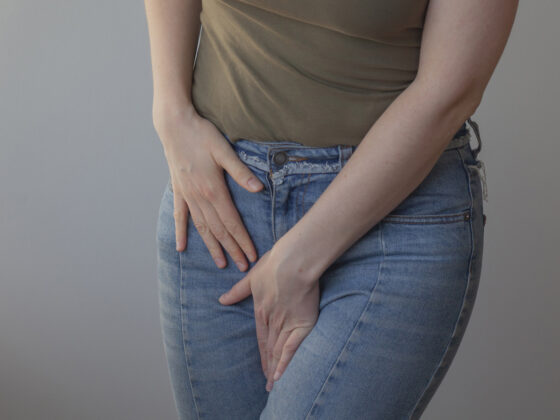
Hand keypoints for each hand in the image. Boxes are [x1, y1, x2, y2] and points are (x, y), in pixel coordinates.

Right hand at [154, 103, 264, 270]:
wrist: (174, 125)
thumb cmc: (201, 134)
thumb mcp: (224, 150)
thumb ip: (240, 172)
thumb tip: (258, 189)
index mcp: (213, 189)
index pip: (232, 222)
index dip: (242, 241)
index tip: (251, 256)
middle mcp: (199, 197)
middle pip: (219, 230)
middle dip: (232, 250)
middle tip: (243, 267)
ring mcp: (187, 196)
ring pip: (202, 228)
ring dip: (212, 246)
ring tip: (220, 263)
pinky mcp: (178, 191)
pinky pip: (180, 216)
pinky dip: (181, 232)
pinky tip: (181, 247)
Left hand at [217, 244, 320, 391]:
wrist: (294, 262)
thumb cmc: (275, 264)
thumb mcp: (251, 277)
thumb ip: (238, 291)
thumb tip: (222, 300)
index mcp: (260, 311)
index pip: (260, 338)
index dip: (261, 354)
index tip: (261, 367)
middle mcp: (271, 321)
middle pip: (269, 349)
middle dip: (267, 368)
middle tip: (267, 386)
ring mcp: (286, 324)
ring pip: (278, 351)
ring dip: (274, 369)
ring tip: (273, 385)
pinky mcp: (301, 324)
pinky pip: (291, 348)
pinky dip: (285, 363)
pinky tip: (281, 376)